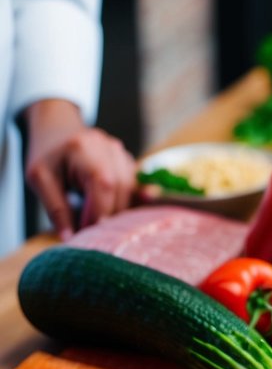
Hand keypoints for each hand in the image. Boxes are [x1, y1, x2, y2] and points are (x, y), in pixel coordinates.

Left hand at [24, 99, 136, 238]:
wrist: (57, 130)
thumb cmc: (46, 155)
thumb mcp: (40, 180)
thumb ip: (56, 208)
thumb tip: (71, 238)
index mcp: (83, 148)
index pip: (103, 186)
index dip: (98, 213)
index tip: (85, 232)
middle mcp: (109, 147)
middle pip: (121, 189)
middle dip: (109, 215)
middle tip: (91, 231)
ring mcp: (122, 153)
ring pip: (131, 190)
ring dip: (118, 211)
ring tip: (99, 221)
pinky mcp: (128, 162)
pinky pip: (134, 187)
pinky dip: (126, 203)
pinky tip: (114, 213)